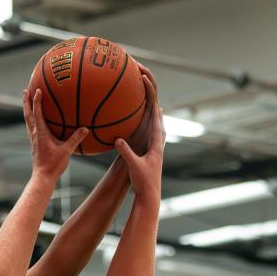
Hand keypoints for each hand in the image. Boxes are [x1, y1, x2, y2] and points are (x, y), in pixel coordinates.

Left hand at [23, 88, 86, 180]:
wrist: (42, 178)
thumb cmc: (53, 166)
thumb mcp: (67, 151)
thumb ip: (75, 139)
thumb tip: (86, 129)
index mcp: (41, 134)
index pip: (37, 114)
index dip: (37, 102)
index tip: (37, 90)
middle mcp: (35, 135)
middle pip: (28, 115)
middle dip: (26, 102)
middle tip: (25, 90)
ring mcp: (33, 140)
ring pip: (28, 121)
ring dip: (27, 110)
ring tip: (27, 101)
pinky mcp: (35, 145)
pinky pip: (32, 128)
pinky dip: (32, 120)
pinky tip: (36, 120)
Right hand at [114, 75, 163, 200]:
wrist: (150, 195)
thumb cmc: (143, 181)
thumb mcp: (133, 165)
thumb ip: (126, 152)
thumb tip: (117, 139)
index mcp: (157, 141)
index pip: (155, 114)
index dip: (151, 97)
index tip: (146, 82)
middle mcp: (159, 140)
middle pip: (157, 113)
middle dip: (152, 96)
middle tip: (146, 80)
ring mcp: (156, 145)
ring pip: (156, 121)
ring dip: (151, 108)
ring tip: (148, 97)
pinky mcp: (151, 151)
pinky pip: (150, 130)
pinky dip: (147, 121)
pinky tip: (144, 121)